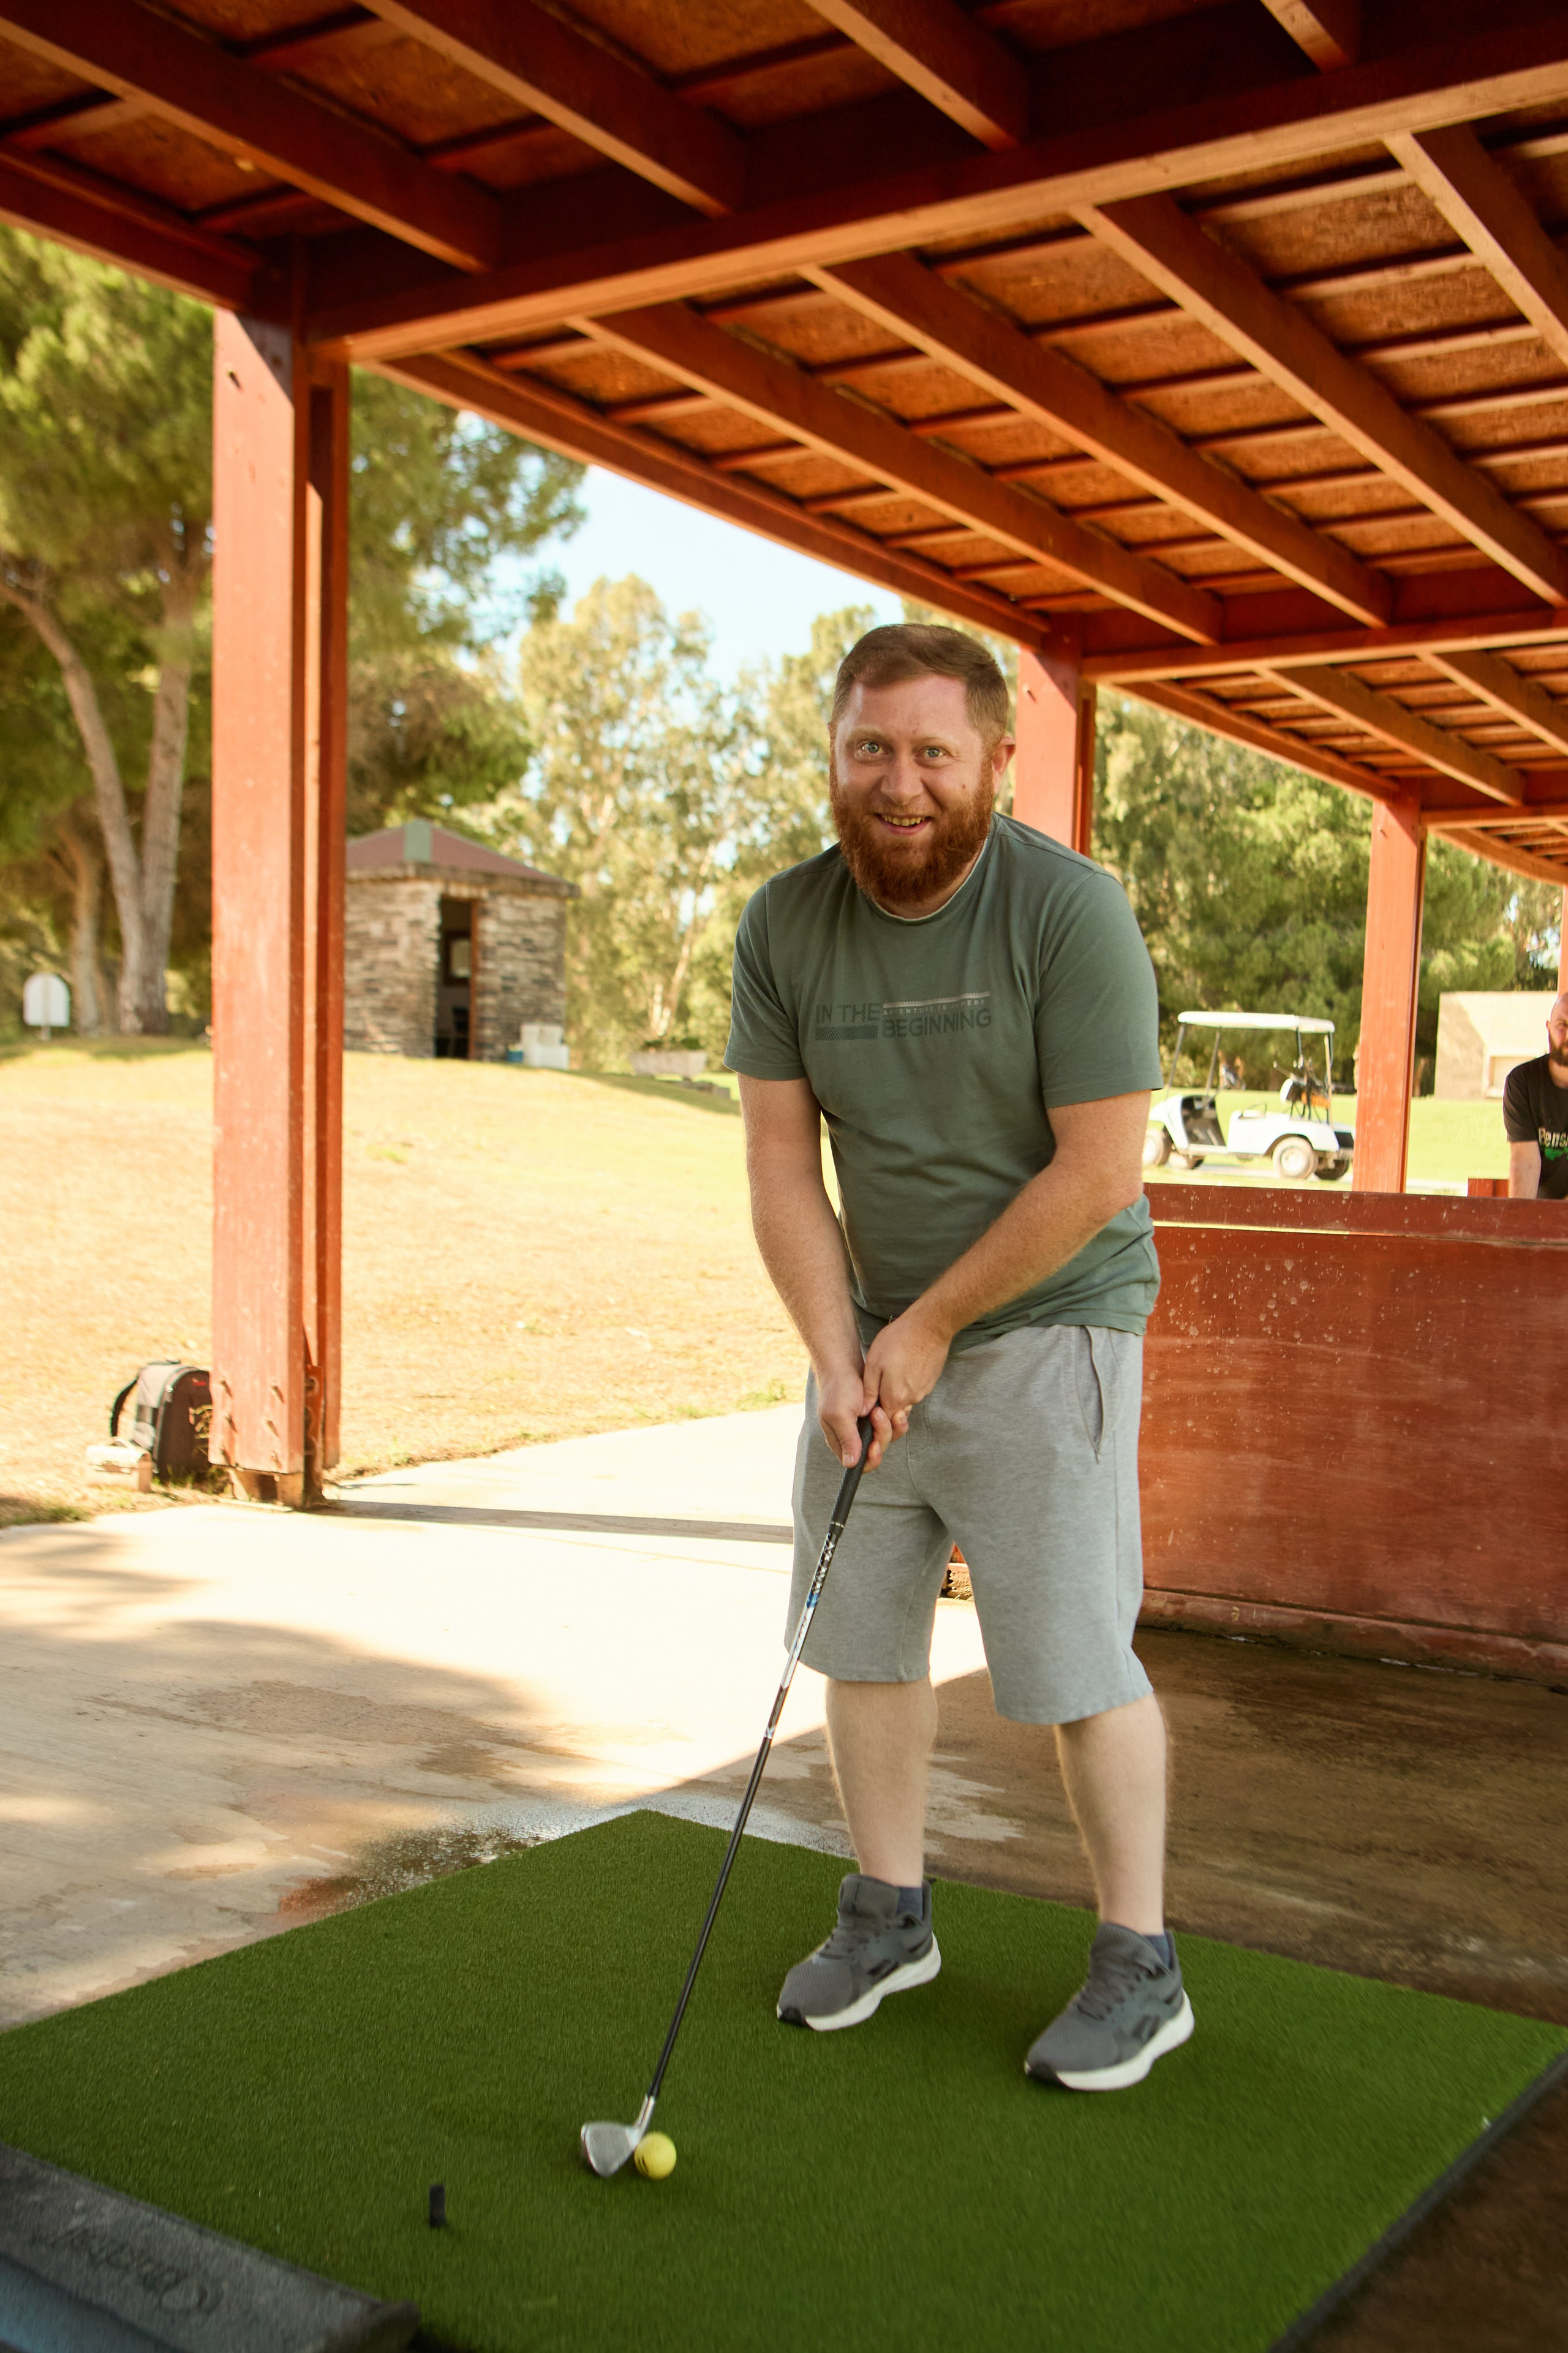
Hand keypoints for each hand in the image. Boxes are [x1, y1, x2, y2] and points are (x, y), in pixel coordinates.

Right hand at [816, 1362, 894, 1469]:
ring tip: (882, 1407)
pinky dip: (896, 1418)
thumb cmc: (838, 1387)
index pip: (858, 1463)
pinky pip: (892, 1424)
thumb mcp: (839, 1414)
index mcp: (840, 1440)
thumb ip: (847, 1439)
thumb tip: (850, 1464)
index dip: (870, 1458)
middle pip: (876, 1450)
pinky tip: (895, 1408)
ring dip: (890, 1425)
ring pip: (887, 1437)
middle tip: (877, 1413)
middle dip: (881, 1434)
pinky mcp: (877, 1415)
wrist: (844, 1363)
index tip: (875, 1444)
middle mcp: (853, 1436)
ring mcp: (866, 1426)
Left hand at [861, 1303, 952, 1433]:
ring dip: (896, 1396)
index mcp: (895, 1397)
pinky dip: (907, 1386)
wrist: (930, 1326)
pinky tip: (902, 1369)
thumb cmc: (899, 1340)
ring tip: (890, 1375)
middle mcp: (911, 1399)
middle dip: (886, 1410)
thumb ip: (869, 1390)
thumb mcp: (874, 1362)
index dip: (875, 1420)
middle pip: (895, 1414)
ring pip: (905, 1402)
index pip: (884, 1423)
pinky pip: (915, 1392)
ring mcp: (923, 1391)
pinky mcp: (930, 1382)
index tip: (869, 1409)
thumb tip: (863, 1411)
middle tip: (877, 1390)